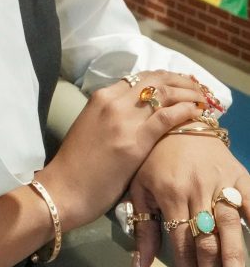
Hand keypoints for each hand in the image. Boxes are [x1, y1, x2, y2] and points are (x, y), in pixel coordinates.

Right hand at [39, 71, 203, 232]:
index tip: (181, 84)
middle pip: (155, 80)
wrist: (63, 189)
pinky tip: (195, 112)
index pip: (140, 77)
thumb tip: (139, 115)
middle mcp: (113, 102)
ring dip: (188, 92)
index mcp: (101, 97)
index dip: (165, 78)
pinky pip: (167, 117)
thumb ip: (113, 117)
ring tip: (202, 99)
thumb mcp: (92, 128)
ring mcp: (124, 120)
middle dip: (181, 81)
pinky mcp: (135, 141)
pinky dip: (185, 110)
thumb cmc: (76, 165)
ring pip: (164, 93)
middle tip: (197, 89)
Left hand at [129, 132, 249, 266]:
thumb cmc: (151, 155)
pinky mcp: (239, 173)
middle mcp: (196, 191)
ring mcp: (220, 182)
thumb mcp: (138, 188)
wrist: (171, 113)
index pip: (181, 250)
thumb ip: (143, 230)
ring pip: (231, 231)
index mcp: (169, 196)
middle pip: (207, 248)